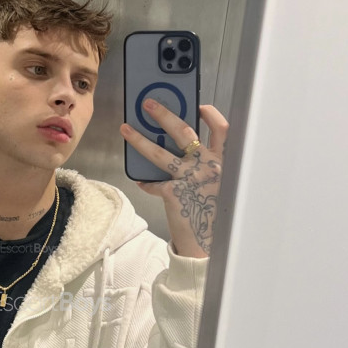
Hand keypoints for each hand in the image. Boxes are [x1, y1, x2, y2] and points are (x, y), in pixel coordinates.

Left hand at [120, 101, 227, 257]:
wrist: (208, 243)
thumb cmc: (211, 211)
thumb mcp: (216, 183)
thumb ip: (205, 164)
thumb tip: (182, 146)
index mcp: (222, 162)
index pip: (221, 130)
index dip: (210, 114)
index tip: (198, 105)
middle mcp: (208, 166)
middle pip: (184, 132)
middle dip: (164, 114)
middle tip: (148, 104)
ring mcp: (190, 179)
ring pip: (159, 153)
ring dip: (139, 139)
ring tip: (125, 129)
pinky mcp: (173, 193)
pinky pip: (154, 182)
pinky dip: (146, 181)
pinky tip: (141, 181)